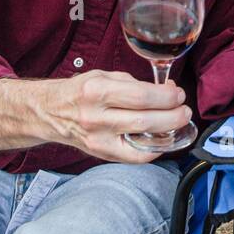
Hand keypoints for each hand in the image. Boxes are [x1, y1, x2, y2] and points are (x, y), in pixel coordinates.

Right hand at [40, 70, 191, 163]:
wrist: (49, 112)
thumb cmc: (79, 91)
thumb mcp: (103, 76)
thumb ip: (134, 83)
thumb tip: (166, 91)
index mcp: (96, 91)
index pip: (141, 96)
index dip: (166, 97)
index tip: (178, 94)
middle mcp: (95, 117)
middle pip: (145, 120)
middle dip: (173, 115)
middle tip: (184, 110)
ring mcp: (97, 139)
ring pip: (142, 141)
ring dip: (168, 132)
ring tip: (179, 122)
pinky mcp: (100, 153)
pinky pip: (134, 158)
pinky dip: (153, 150)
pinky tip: (162, 139)